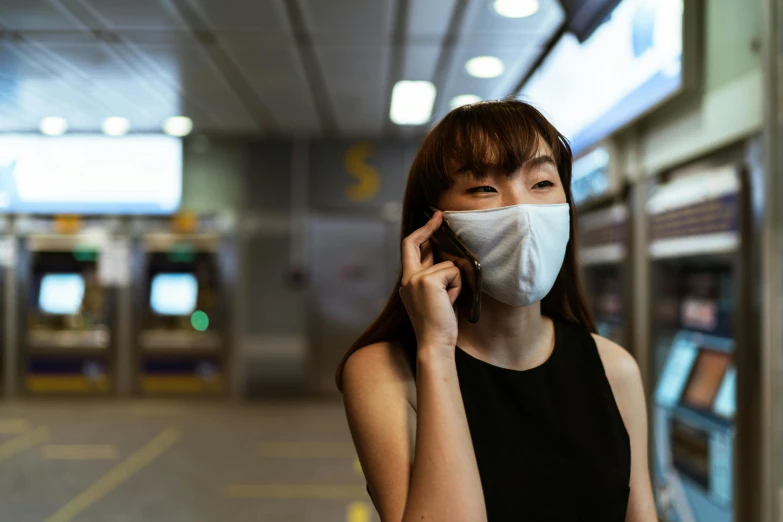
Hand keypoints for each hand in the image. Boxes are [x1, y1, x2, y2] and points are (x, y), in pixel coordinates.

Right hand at [399, 211, 460, 354]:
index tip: (432, 220)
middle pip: (414, 242)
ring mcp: (415, 278)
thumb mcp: (434, 296)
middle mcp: (407, 278)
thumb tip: (447, 257)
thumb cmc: (439, 324)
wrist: (434, 343)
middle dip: (428, 227)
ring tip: (449, 302)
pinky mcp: (428, 281)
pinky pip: (453, 272)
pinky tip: (451, 302)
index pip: (410, 249)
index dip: (421, 232)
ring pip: (447, 264)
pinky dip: (457, 287)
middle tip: (439, 215)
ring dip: (455, 282)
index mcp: (407, 281)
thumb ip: (435, 276)